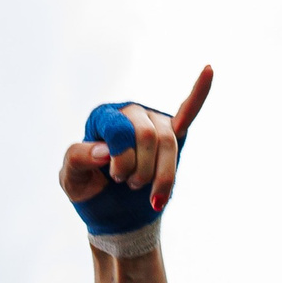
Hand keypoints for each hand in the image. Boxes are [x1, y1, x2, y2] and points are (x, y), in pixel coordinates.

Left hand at [57, 65, 211, 216]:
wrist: (114, 212)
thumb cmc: (91, 190)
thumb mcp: (72, 179)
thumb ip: (78, 160)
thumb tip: (104, 150)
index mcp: (103, 117)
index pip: (120, 129)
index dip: (121, 159)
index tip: (115, 177)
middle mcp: (129, 113)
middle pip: (147, 136)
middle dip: (141, 170)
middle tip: (128, 184)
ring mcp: (154, 123)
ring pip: (169, 143)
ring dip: (160, 175)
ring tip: (143, 187)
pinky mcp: (173, 137)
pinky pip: (187, 112)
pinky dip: (199, 92)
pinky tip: (209, 71)